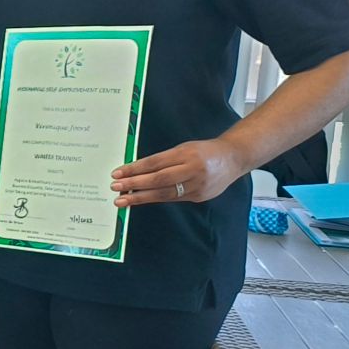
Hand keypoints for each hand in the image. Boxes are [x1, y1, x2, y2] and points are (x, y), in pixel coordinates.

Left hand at [111, 138, 246, 206]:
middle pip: (158, 180)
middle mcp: (192, 170)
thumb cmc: (204, 151)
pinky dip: (155, 199)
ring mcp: (197, 186)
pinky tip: (141, 200)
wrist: (233, 159)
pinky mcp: (198, 197)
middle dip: (134, 185)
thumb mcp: (183, 148)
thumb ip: (162, 159)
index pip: (155, 163)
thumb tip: (136, 171)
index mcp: (186, 154)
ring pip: (164, 194)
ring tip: (123, 200)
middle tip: (116, 187)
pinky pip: (172, 199)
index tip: (118, 173)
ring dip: (140, 198)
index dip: (134, 169)